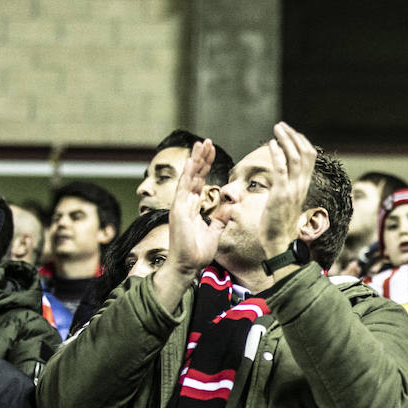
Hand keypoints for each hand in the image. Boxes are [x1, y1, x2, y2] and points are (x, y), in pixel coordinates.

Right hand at [152, 139, 221, 310]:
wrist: (188, 266)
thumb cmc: (198, 252)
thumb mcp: (215, 231)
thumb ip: (220, 217)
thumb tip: (229, 204)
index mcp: (192, 206)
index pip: (199, 181)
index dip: (205, 165)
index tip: (212, 151)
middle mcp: (185, 203)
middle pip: (193, 175)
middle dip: (200, 158)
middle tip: (207, 141)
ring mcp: (180, 206)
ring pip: (188, 178)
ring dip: (194, 161)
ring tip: (200, 144)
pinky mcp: (179, 211)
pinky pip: (183, 190)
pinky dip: (187, 175)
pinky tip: (191, 162)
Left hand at [258, 121, 317, 268]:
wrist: (280, 243)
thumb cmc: (280, 224)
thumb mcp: (288, 201)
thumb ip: (289, 188)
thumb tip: (284, 179)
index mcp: (304, 186)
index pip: (309, 157)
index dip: (301, 142)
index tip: (290, 133)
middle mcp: (301, 185)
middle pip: (305, 153)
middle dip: (294, 136)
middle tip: (281, 126)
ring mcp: (292, 189)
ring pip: (295, 157)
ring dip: (286, 140)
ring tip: (277, 128)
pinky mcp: (281, 194)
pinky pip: (281, 170)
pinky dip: (277, 154)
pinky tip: (271, 144)